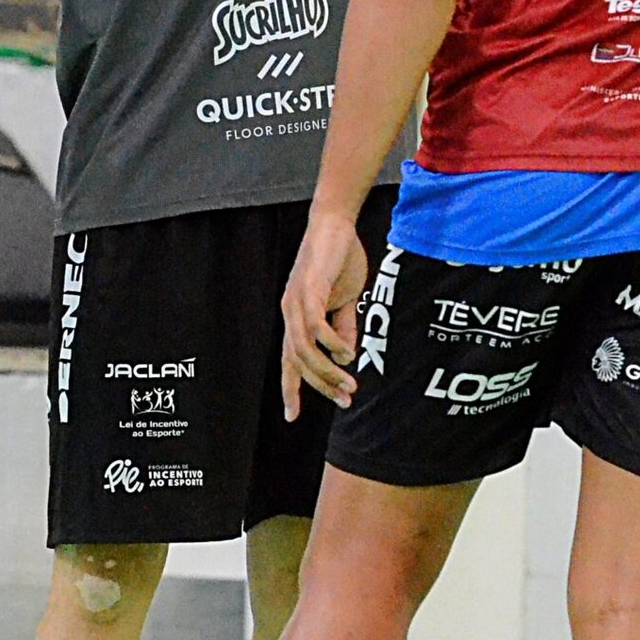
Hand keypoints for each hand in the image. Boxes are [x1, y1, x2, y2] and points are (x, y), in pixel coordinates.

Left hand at [281, 210, 368, 420]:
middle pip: (298, 362)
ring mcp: (296, 302)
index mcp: (296, 318)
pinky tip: (349, 352)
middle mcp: (289, 313)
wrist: (336, 223)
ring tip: (351, 384)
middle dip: (321, 386)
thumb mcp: (346, 299)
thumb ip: (344, 325)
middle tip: (345, 400)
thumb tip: (347, 354)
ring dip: (328, 371)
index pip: (289, 361)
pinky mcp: (308, 289)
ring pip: (305, 350)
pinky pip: (316, 327)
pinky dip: (332, 343)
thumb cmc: (340, 258)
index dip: (290, 389)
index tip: (293, 416)